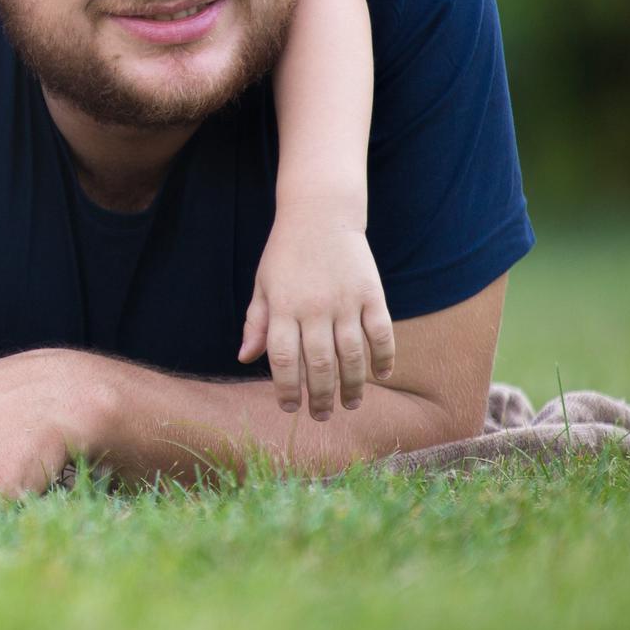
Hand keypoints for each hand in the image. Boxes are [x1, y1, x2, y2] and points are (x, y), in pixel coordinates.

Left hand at [239, 207, 395, 419]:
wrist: (319, 214)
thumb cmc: (285, 253)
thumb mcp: (262, 284)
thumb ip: (257, 323)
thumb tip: (245, 359)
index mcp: (283, 306)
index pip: (284, 358)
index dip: (286, 388)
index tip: (289, 407)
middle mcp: (315, 307)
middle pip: (320, 364)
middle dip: (320, 397)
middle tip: (321, 416)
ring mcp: (346, 301)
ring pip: (353, 355)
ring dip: (352, 386)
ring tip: (350, 405)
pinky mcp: (372, 294)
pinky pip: (381, 333)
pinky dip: (383, 357)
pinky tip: (381, 375)